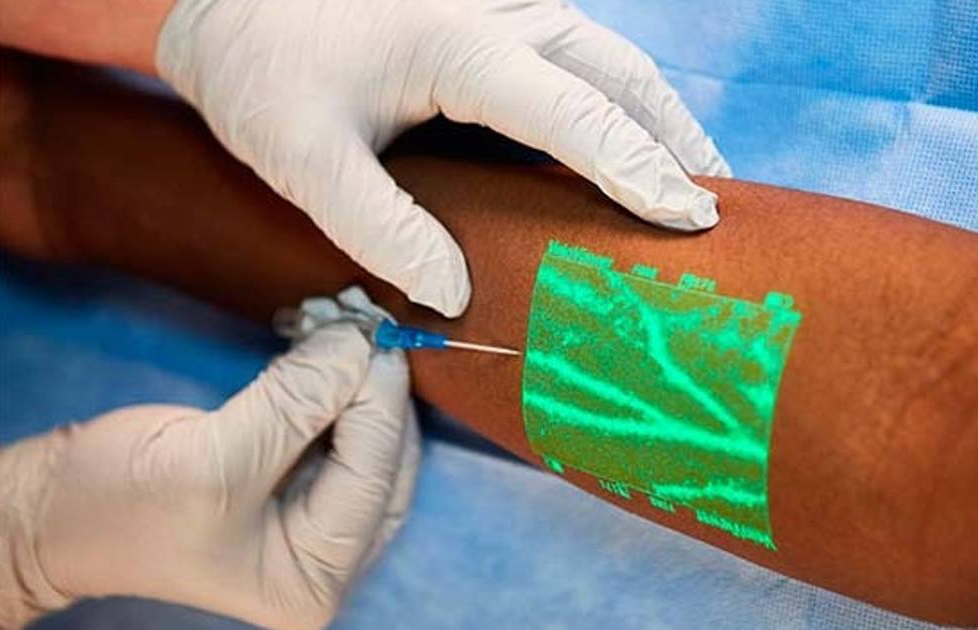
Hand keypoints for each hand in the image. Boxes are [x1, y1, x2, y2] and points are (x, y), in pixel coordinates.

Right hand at [0, 326, 419, 628]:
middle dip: (373, 385)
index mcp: (316, 577)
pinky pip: (340, 426)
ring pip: (369, 436)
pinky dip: (334, 381)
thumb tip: (359, 343)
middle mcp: (330, 554)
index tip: (369, 334)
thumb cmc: (119, 505)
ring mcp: (316, 518)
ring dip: (356, 375)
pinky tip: (321, 341)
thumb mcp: (212, 459)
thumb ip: (296, 403)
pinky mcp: (297, 480)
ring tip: (336, 320)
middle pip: (385, 458)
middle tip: (358, 319)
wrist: (53, 507)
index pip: (373, 477)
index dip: (378, 399)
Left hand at [155, 0, 731, 317]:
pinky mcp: (495, 12)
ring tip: (696, 180)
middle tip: (715, 210)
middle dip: (675, 141)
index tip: (687, 221)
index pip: (576, 114)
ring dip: (658, 117)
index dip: (637, 171)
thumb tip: (457, 292)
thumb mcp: (304, 158)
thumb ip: (381, 227)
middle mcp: (500, 10)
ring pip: (611, 57)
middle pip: (620, 74)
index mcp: (459, 43)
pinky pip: (579, 55)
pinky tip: (633, 143)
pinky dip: (619, 101)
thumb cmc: (262, 70)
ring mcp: (504, 4)